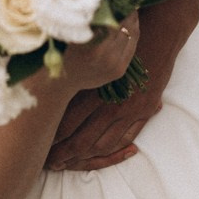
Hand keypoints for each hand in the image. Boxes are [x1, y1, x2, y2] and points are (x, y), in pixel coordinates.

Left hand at [45, 0, 198, 171]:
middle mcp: (111, 104)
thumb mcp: (95, 54)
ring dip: (84, 157)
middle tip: (47, 164)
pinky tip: (98, 156)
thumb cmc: (121, 39)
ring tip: (68, 164)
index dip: (53, 136)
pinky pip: (125, 139)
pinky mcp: (144, 112)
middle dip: (63, 154)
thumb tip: (50, 86)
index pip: (68, 121)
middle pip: (82, 138)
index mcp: (96, 88)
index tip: (40, 143)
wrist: (158, 34)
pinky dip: (110, 152)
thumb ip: (77, 73)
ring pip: (102, 144)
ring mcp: (130, 111)